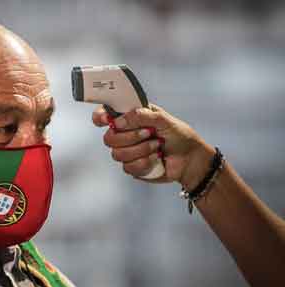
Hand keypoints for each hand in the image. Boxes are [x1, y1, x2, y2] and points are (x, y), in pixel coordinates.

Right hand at [92, 103, 214, 189]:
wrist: (190, 159)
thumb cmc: (180, 136)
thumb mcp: (164, 119)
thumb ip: (141, 115)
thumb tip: (119, 120)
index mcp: (130, 117)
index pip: (104, 115)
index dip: (100, 117)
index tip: (106, 121)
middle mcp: (125, 134)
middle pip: (108, 138)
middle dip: (130, 137)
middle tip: (149, 133)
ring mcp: (127, 151)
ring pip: (117, 154)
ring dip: (141, 150)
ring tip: (157, 146)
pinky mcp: (132, 167)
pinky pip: (128, 167)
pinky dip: (145, 162)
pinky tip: (156, 158)